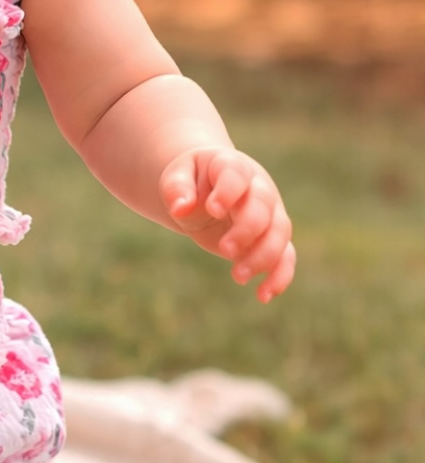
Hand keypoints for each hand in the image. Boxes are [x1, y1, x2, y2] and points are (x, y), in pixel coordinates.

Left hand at [160, 148, 294, 302]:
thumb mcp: (177, 177)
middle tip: (225, 249)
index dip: (227, 192)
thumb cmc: (192, 181)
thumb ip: (177, 188)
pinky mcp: (273, 238)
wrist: (208, 189)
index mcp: (233, 166)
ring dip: (263, 257)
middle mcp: (259, 188)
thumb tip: (180, 207)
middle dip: (247, 230)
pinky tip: (263, 295)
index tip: (213, 209)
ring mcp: (271, 213)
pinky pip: (286, 257)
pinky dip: (280, 276)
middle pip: (263, 208)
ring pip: (279, 234)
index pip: (236, 176)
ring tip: (237, 277)